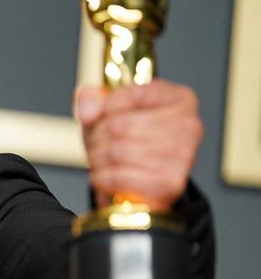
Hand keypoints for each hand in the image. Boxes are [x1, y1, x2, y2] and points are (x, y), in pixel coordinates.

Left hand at [76, 79, 202, 212]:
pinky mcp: (171, 184)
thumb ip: (91, 98)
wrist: (135, 182)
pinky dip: (103, 178)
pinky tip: (106, 176)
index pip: (133, 94)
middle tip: (98, 143)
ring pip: (117, 152)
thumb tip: (89, 112)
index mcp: (179, 98)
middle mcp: (189, 126)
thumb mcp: (103, 109)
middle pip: (119, 125)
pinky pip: (120, 177)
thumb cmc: (123, 139)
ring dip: (98, 159)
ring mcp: (184, 156)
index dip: (106, 108)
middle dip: (97, 137)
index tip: (102, 116)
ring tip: (103, 159)